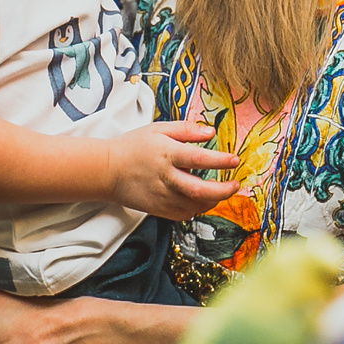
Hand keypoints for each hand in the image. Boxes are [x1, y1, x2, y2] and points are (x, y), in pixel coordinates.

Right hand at [107, 121, 240, 219]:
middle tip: (235, 185)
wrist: (107, 171)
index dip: (220, 161)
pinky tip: (200, 198)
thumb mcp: (158, 129)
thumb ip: (186, 130)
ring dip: (213, 200)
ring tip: (220, 190)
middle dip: (223, 190)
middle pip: (200, 190)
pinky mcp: (159, 209)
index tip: (234, 160)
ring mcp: (162, 196)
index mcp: (167, 154)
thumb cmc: (134, 147)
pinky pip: (185, 214)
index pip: (199, 159)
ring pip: (195, 205)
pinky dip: (197, 207)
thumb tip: (211, 132)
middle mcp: (166, 178)